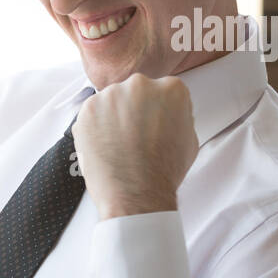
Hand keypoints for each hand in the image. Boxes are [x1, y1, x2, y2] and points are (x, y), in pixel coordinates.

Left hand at [70, 73, 197, 219]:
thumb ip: (177, 115)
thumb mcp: (189, 136)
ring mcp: (111, 95)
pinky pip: (91, 113)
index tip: (151, 123)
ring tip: (118, 144)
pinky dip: (94, 127)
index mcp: (171, 88)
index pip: (161, 91)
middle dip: (133, 111)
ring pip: (110, 102)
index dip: (155, 111)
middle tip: (134, 135)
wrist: (137, 192)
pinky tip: (104, 145)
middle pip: (134, 92)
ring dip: (112, 118)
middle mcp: (140, 85)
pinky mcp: (88, 109)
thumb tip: (167, 113)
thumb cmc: (163, 170)